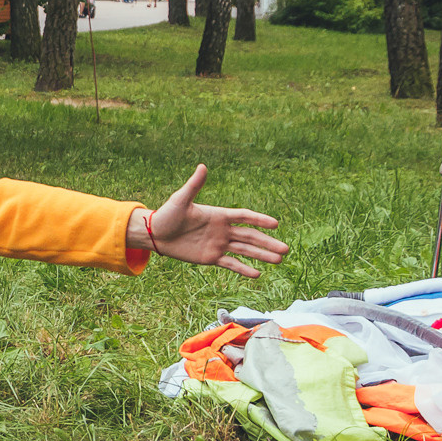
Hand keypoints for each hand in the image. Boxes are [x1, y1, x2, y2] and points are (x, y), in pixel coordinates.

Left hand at [130, 165, 287, 277]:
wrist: (156, 234)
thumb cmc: (168, 214)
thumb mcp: (181, 200)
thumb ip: (194, 185)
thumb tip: (202, 166)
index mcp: (219, 215)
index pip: (244, 217)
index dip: (259, 220)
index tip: (276, 224)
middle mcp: (222, 230)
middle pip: (250, 236)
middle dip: (267, 242)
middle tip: (285, 249)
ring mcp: (218, 244)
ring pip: (244, 251)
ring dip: (261, 255)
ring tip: (278, 260)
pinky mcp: (210, 257)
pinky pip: (230, 263)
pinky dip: (243, 269)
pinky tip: (257, 274)